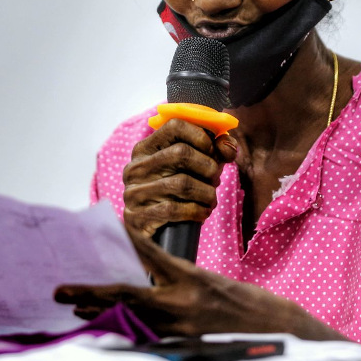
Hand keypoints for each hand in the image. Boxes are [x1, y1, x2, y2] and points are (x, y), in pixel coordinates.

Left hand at [55, 227, 345, 340]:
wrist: (277, 334)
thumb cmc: (249, 307)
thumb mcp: (213, 283)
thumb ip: (180, 279)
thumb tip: (150, 274)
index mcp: (192, 279)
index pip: (150, 255)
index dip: (124, 239)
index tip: (103, 226)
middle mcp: (182, 305)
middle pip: (126, 297)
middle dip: (91, 294)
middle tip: (61, 292)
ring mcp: (179, 331)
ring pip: (129, 321)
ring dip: (101, 315)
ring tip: (76, 310)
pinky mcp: (181, 349)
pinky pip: (144, 339)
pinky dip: (124, 332)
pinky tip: (108, 329)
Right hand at [122, 119, 237, 238]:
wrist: (159, 236)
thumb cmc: (178, 195)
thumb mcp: (195, 169)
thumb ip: (214, 152)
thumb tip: (227, 146)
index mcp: (145, 149)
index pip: (174, 125)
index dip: (201, 136)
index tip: (212, 151)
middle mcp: (135, 167)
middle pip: (181, 153)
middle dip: (208, 167)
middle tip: (215, 180)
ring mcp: (133, 192)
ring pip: (181, 183)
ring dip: (206, 192)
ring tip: (210, 199)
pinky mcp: (136, 217)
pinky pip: (174, 209)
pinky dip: (196, 211)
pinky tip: (202, 213)